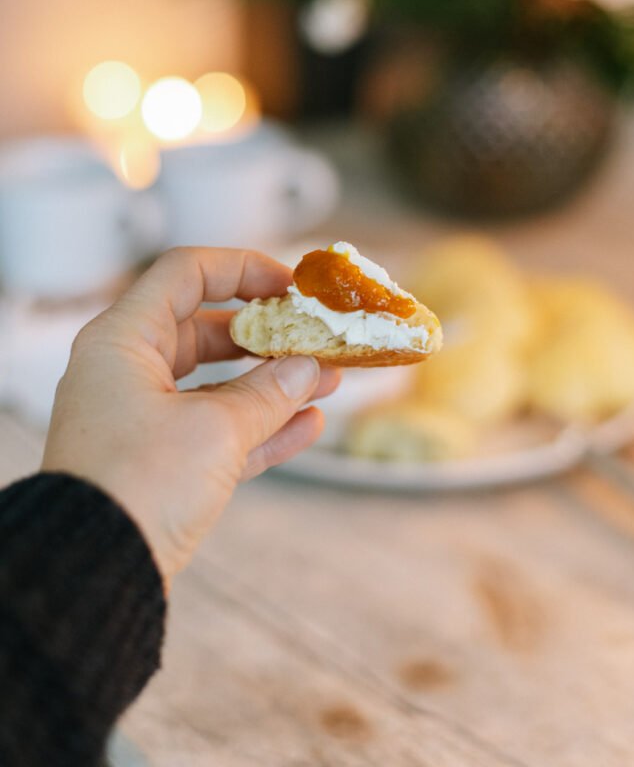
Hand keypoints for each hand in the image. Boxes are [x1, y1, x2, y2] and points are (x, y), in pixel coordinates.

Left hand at [42, 247, 340, 586]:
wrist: (96, 573)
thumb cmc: (140, 484)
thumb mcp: (215, 430)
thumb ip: (268, 392)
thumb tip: (308, 368)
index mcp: (124, 341)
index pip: (185, 274)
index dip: (243, 269)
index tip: (292, 284)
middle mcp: (129, 372)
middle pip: (206, 330)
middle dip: (268, 334)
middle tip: (318, 336)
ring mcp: (143, 419)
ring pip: (217, 384)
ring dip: (273, 383)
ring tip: (329, 380)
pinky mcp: (161, 463)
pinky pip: (218, 431)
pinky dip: (260, 427)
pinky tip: (310, 425)